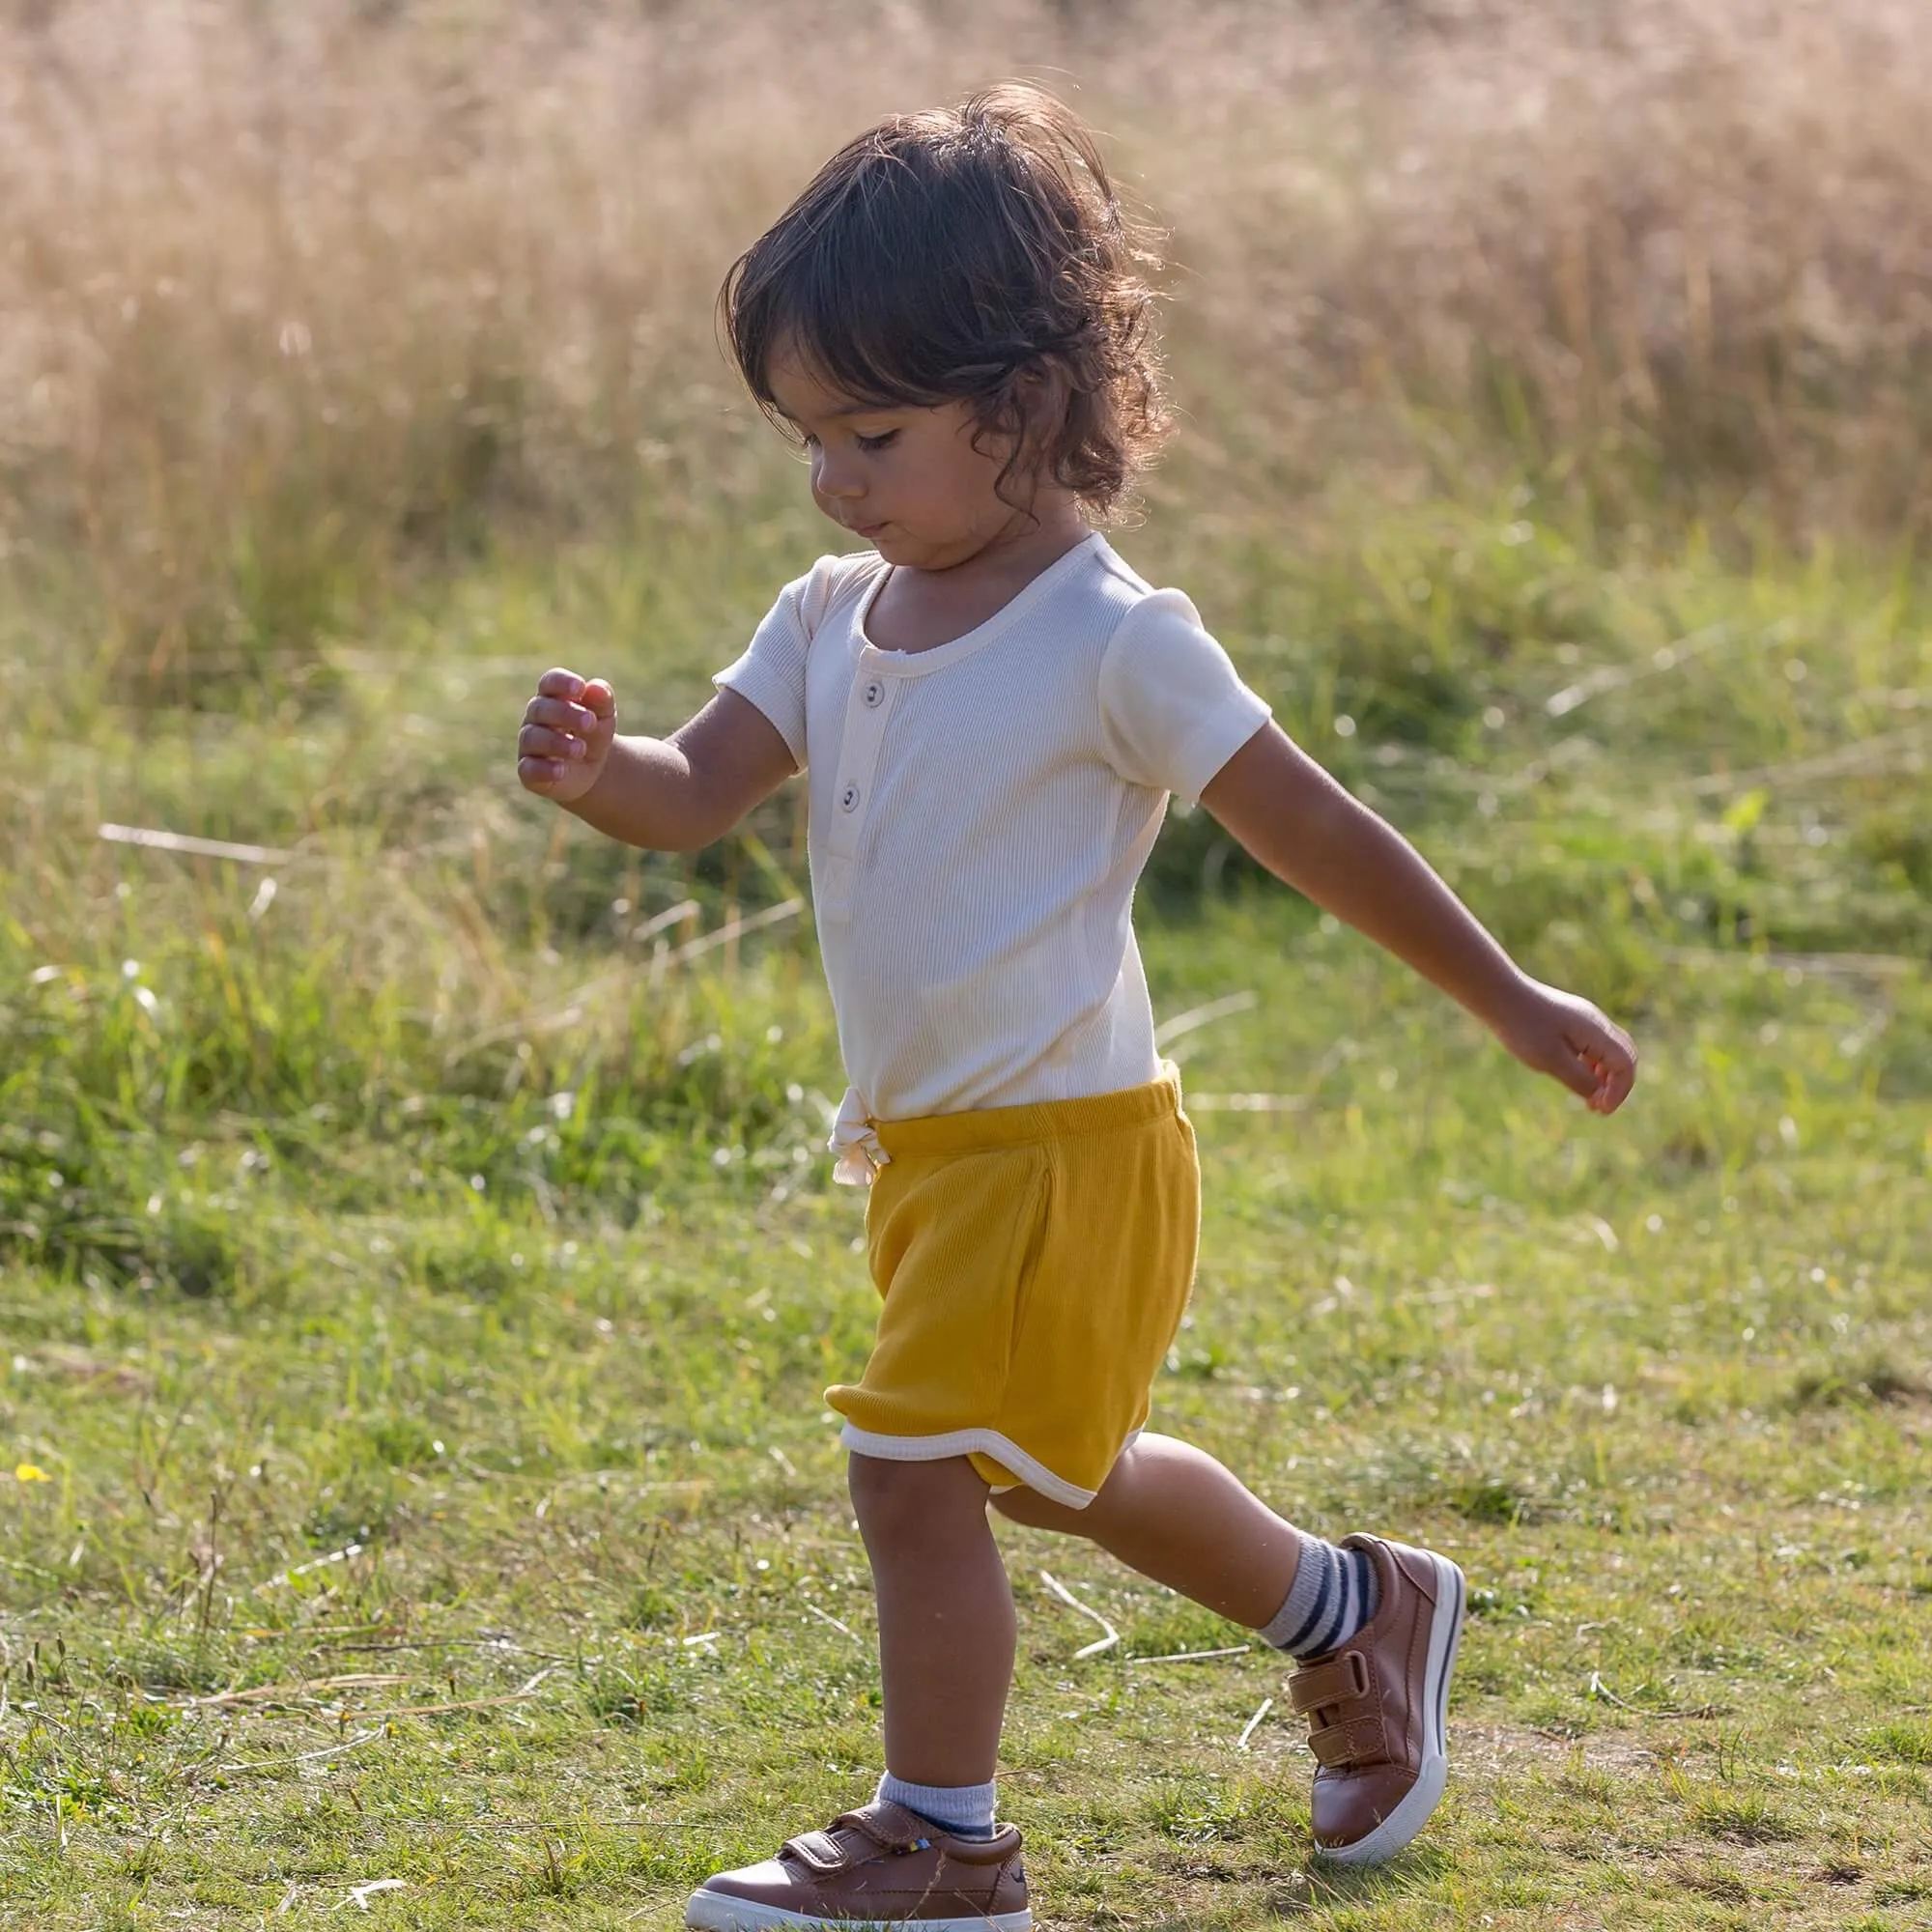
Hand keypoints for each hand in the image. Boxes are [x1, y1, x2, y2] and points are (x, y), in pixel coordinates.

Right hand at [517, 669, 616, 805]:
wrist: (593, 769)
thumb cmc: (593, 733)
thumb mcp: (604, 717)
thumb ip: (602, 700)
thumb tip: (596, 687)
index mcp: (552, 697)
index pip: (549, 682)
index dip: (561, 683)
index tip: (580, 688)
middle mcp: (535, 718)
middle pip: (541, 709)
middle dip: (565, 714)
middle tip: (590, 722)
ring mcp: (529, 745)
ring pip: (533, 737)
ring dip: (556, 742)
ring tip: (580, 749)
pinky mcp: (528, 771)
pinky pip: (528, 768)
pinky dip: (544, 769)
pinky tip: (561, 770)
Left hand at [1492, 979, 1637, 1114]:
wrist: (1498, 994)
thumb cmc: (1522, 1027)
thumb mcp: (1550, 1060)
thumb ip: (1579, 1079)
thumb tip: (1599, 1095)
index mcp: (1596, 1031)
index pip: (1625, 1064)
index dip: (1618, 1091)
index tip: (1600, 1110)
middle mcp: (1596, 1022)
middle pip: (1624, 1057)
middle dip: (1616, 1085)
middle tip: (1599, 1108)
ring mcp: (1584, 1019)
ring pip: (1609, 1051)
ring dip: (1603, 1076)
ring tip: (1588, 1099)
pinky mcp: (1570, 1020)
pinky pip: (1592, 1045)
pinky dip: (1591, 1065)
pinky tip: (1574, 1077)